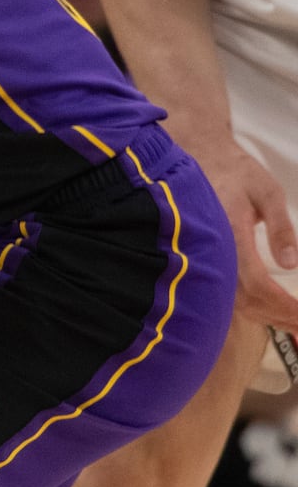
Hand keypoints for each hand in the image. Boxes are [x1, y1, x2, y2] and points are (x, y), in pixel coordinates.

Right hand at [194, 140, 297, 330]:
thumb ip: (279, 227)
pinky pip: (228, 294)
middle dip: (280, 318)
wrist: (199, 160)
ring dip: (267, 317)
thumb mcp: (266, 192)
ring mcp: (207, 259)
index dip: (283, 305)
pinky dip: (253, 308)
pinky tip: (269, 312)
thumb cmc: (234, 172)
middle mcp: (214, 253)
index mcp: (229, 236)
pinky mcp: (207, 260)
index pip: (257, 284)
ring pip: (235, 302)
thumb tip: (291, 263)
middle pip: (247, 301)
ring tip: (295, 326)